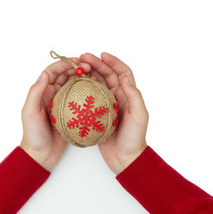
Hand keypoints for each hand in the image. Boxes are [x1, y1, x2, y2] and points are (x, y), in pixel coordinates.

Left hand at [20, 58, 90, 170]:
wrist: (41, 154)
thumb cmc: (33, 134)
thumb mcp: (30, 111)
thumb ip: (36, 92)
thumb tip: (45, 74)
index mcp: (42, 92)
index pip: (53, 72)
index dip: (64, 64)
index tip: (77, 62)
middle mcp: (52, 95)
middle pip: (65, 76)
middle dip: (76, 68)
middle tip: (89, 66)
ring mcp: (63, 104)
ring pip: (74, 86)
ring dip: (83, 78)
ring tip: (94, 75)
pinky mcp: (71, 113)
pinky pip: (80, 99)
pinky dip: (87, 92)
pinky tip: (95, 91)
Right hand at [79, 53, 148, 174]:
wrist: (125, 158)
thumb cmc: (134, 138)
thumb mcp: (139, 116)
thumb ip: (134, 96)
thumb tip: (125, 77)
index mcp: (127, 95)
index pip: (121, 72)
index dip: (113, 61)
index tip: (101, 54)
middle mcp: (117, 97)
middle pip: (106, 75)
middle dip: (96, 64)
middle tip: (83, 58)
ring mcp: (106, 105)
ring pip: (96, 84)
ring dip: (88, 74)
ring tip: (76, 68)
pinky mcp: (96, 114)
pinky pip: (88, 97)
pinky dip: (82, 89)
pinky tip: (73, 85)